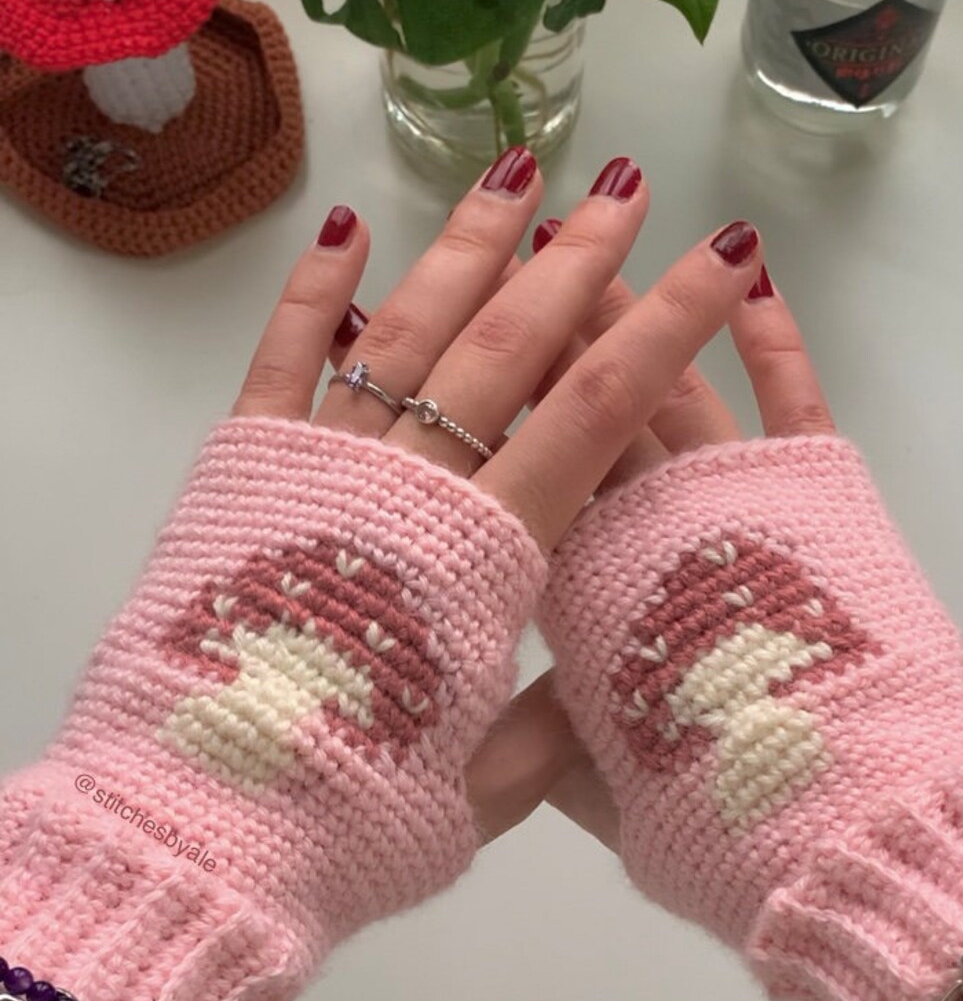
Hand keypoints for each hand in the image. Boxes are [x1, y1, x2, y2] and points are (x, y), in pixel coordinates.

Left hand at [0, 148, 764, 1000]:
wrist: (202, 825)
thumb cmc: (354, 815)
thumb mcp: (483, 787)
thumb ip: (554, 721)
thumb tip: (611, 676)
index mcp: (484, 554)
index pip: (595, 410)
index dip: (669, 326)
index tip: (722, 256)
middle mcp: (407, 486)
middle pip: (506, 344)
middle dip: (575, 260)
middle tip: (624, 189)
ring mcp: (319, 467)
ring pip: (405, 330)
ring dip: (465, 248)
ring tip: (514, 174)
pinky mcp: (242, 474)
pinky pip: (283, 362)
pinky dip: (312, 293)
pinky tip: (346, 231)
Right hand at [467, 252, 833, 845]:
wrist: (825, 826)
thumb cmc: (699, 818)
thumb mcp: (599, 794)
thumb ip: (542, 749)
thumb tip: (495, 723)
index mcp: (575, 592)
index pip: (525, 475)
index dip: (491, 409)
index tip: (456, 342)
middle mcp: (636, 523)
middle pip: (578, 405)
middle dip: (546, 322)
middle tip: (511, 242)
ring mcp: (723, 496)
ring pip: (660, 382)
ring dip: (626, 303)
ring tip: (591, 224)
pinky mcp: (814, 487)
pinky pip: (792, 394)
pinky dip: (775, 335)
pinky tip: (750, 265)